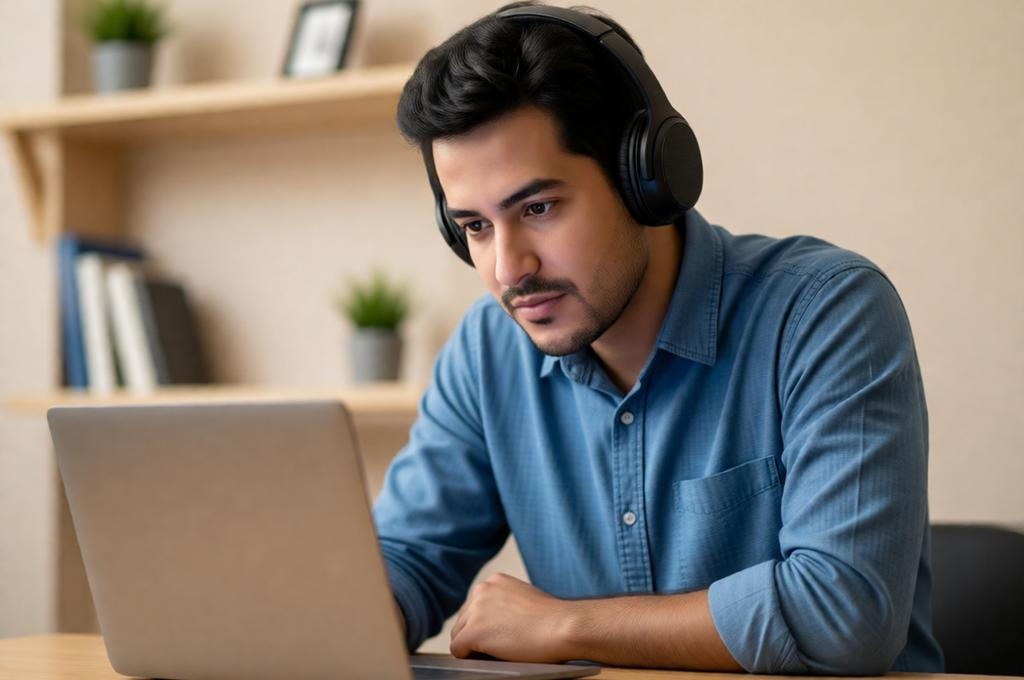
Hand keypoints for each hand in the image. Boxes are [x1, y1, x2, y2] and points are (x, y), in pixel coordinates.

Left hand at [449, 573, 579, 661]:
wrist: (562, 626)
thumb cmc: (552, 618)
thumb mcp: (524, 598)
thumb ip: (504, 603)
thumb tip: (493, 621)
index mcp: (493, 581)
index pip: (474, 606)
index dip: (484, 624)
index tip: (497, 633)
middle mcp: (480, 590)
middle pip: (464, 620)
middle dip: (477, 634)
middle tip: (499, 645)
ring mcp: (475, 611)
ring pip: (458, 635)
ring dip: (474, 646)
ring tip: (498, 651)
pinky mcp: (473, 632)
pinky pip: (458, 650)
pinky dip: (470, 657)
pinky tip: (490, 657)